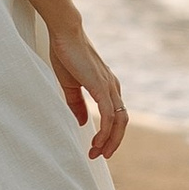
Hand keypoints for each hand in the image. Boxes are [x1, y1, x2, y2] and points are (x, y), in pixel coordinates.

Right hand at [49, 25, 128, 161]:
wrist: (65, 33)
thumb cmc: (67, 55)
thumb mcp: (70, 85)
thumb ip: (77, 104)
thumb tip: (82, 122)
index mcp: (107, 86)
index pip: (116, 115)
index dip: (109, 133)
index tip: (96, 147)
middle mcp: (113, 87)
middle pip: (122, 122)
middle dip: (113, 142)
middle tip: (101, 155)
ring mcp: (109, 86)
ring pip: (119, 121)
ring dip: (110, 140)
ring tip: (98, 153)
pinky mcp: (101, 86)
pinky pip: (109, 115)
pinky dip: (105, 131)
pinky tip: (96, 141)